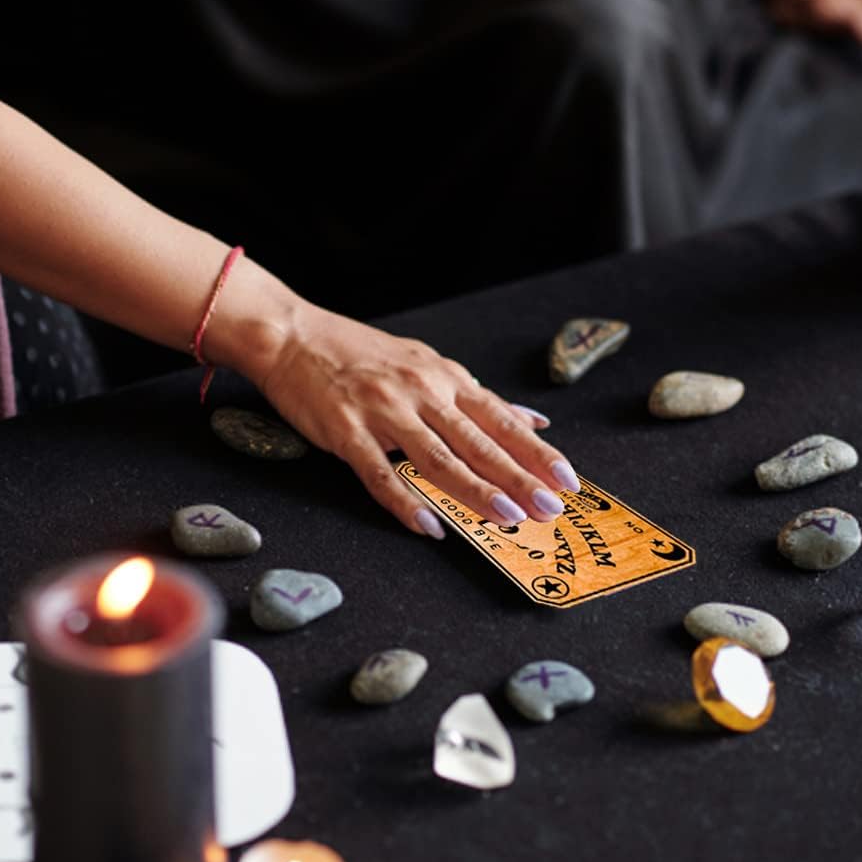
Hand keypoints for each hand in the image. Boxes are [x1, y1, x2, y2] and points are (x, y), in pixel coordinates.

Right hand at [257, 304, 579, 537]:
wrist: (293, 336)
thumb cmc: (361, 354)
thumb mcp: (427, 364)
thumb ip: (477, 398)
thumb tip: (532, 420)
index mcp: (444, 379)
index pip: (501, 420)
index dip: (536, 451)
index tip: (568, 479)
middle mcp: (421, 392)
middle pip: (479, 442)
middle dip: (519, 477)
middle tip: (550, 507)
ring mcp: (383, 412)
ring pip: (438, 458)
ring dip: (476, 491)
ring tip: (508, 518)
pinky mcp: (346, 431)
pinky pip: (379, 473)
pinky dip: (404, 501)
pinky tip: (429, 526)